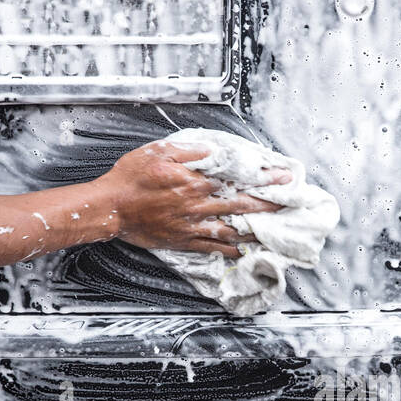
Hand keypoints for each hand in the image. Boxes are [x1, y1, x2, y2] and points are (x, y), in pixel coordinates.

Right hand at [101, 141, 289, 258]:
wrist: (110, 207)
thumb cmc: (131, 177)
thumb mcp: (158, 152)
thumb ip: (190, 151)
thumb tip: (214, 150)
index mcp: (194, 181)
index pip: (236, 179)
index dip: (262, 179)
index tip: (284, 179)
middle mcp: (197, 205)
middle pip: (240, 206)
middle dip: (268, 206)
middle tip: (289, 206)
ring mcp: (191, 225)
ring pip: (230, 230)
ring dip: (254, 232)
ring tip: (273, 233)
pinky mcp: (183, 240)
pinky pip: (211, 246)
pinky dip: (228, 249)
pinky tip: (242, 250)